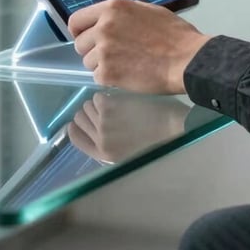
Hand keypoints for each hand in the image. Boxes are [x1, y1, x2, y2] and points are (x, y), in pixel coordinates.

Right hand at [67, 91, 189, 162]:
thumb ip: (110, 144)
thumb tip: (96, 130)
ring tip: (112, 102)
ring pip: (87, 106)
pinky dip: (106, 94)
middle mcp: (99, 139)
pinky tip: (118, 96)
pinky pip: (98, 96)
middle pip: (79, 120)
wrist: (174, 129)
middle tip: (100, 108)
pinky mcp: (110, 107)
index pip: (76, 138)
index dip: (75, 127)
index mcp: (103, 154)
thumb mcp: (128, 152)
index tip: (77, 120)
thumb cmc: (156, 141)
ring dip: (97, 102)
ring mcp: (103, 122)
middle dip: (87, 112)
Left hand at [68, 0, 211, 93]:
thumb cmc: (174, 34)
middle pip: (80, 43)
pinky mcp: (107, 74)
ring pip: (88, 61)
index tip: (85, 37)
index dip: (79, 31)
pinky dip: (110, 78)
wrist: (187, 59)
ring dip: (102, 64)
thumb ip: (123, 14)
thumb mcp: (148, 10)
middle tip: (114, 54)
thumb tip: (108, 19)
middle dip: (93, 49)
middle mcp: (104, 27)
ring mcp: (104, 51)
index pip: (76, 20)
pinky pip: (98, 76)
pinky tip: (128, 73)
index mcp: (113, 8)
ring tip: (125, 64)